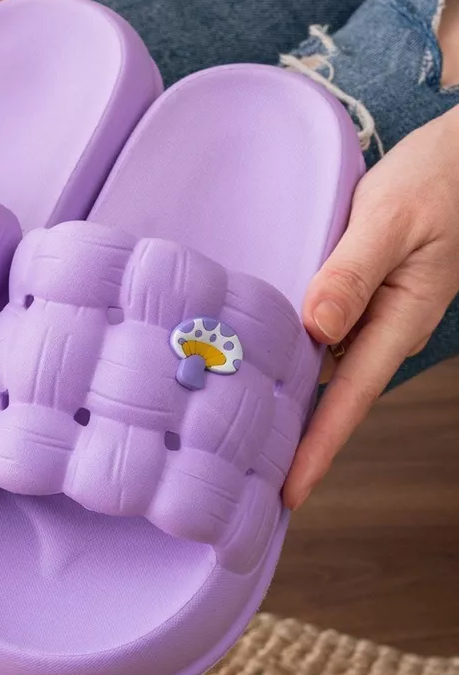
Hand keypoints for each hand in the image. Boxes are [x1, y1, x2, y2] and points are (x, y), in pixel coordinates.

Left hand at [284, 105, 458, 509]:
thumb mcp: (390, 221)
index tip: (288, 493)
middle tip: (245, 478)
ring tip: (240, 429)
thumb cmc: (434, 181)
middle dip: (296, 438)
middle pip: (335, 393)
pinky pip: (325, 329)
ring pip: (326, 363)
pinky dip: (293, 348)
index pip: (351, 397)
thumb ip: (352, 273)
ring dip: (290, 395)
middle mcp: (386, 324)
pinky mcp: (362, 287)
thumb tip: (317, 329)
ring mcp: (376, 309)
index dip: (318, 446)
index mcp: (400, 319)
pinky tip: (258, 355)